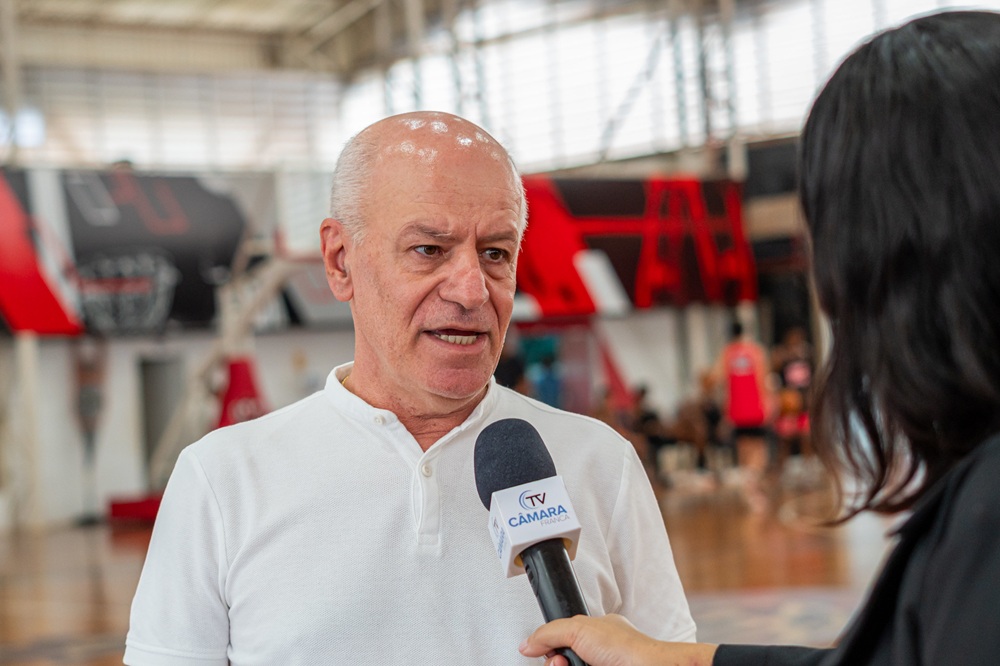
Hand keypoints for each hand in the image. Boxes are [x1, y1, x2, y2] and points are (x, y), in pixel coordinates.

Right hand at [519, 614, 716, 665]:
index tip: (551, 652)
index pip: (560, 639)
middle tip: (564, 662)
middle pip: (561, 661)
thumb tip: (526, 644)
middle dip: (556, 662)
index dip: (551, 648)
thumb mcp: (578, 629)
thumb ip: (549, 632)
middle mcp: (596, 654)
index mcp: (594, 633)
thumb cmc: (626, 648)